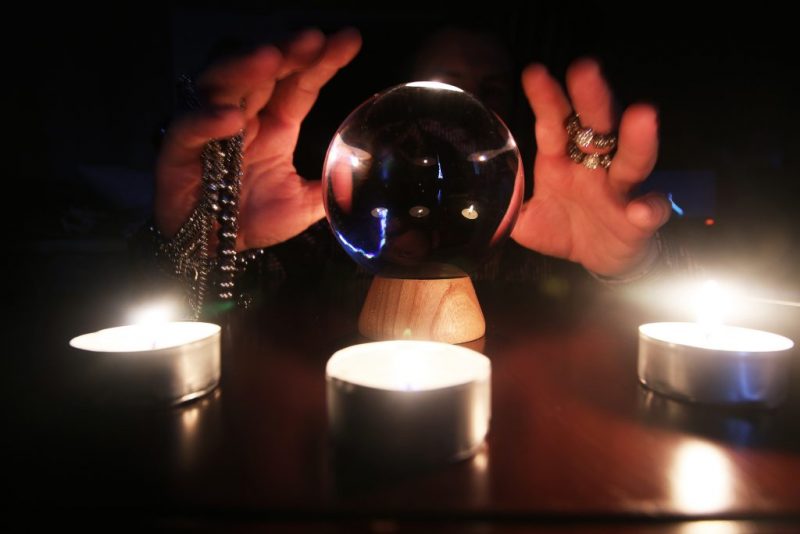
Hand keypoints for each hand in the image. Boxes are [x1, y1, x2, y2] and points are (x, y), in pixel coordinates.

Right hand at [155, 28, 361, 249]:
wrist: (214, 250)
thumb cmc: (253, 220)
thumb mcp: (301, 207)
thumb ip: (330, 189)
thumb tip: (360, 175)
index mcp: (277, 125)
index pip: (300, 84)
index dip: (321, 61)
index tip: (348, 40)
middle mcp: (245, 118)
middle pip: (262, 72)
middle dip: (287, 51)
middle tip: (312, 38)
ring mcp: (210, 130)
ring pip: (222, 85)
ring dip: (245, 69)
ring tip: (270, 58)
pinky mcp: (179, 152)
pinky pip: (189, 129)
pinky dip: (206, 120)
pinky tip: (229, 118)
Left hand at [511, 59, 670, 276]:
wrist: (597, 259)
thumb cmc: (561, 228)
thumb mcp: (526, 221)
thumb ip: (506, 208)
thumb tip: (479, 202)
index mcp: (561, 161)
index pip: (553, 124)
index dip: (546, 99)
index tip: (534, 73)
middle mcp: (593, 167)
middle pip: (596, 127)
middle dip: (591, 98)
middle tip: (585, 69)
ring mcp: (619, 189)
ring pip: (631, 160)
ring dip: (637, 139)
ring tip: (642, 114)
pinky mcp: (639, 218)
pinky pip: (650, 210)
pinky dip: (650, 208)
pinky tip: (642, 208)